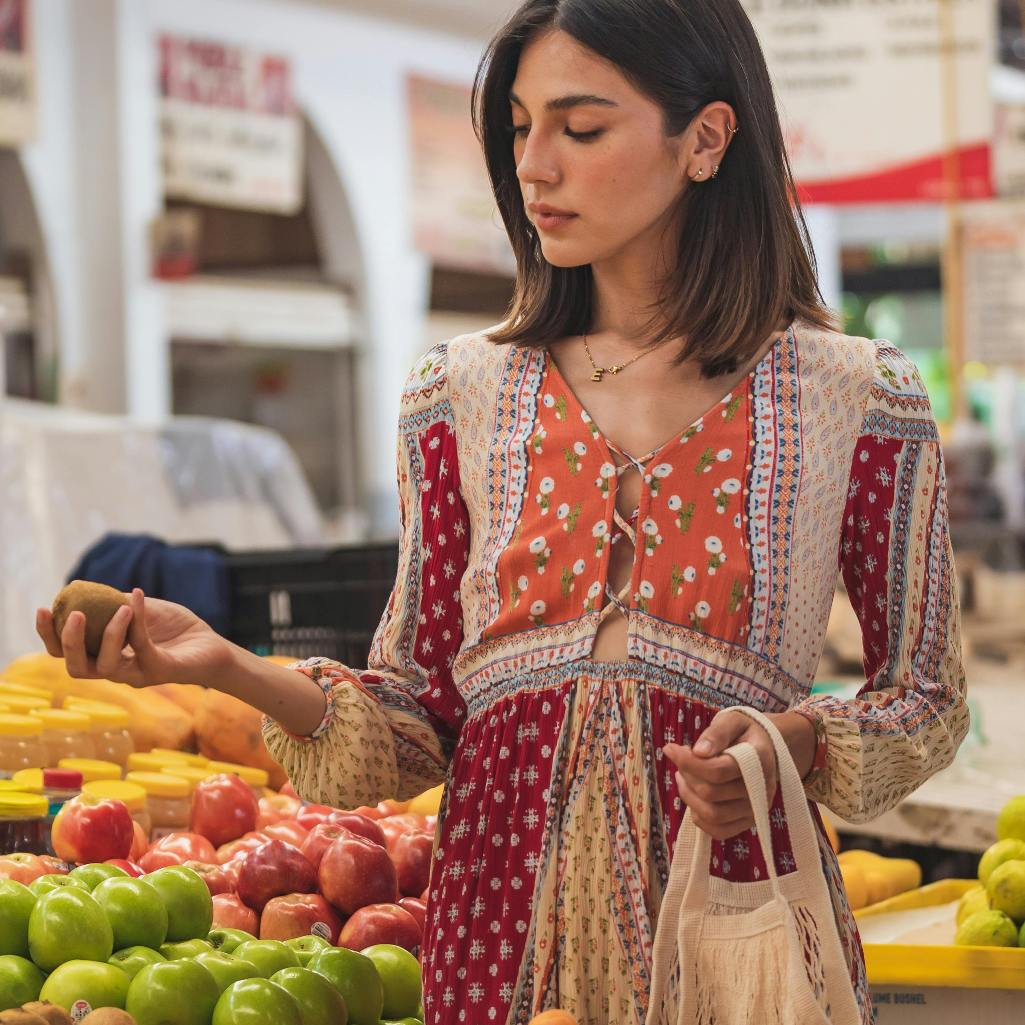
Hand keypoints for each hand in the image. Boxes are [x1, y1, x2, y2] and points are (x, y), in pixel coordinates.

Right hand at [36, 588, 232, 688]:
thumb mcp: (140, 611)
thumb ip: (113, 604)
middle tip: (74, 616)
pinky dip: (137, 618)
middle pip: (77, 667)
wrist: (212, 646)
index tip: (43, 609)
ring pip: (105, 664)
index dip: (49, 635)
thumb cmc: (176, 630)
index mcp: (106, 655)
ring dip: (108, 633)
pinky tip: (137, 596)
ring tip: (120, 608)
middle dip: (69, 642)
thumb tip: (80, 587)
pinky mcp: (159, 670)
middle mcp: (117, 670)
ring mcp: (137, 673)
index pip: (67, 653)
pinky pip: (141, 645)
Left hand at [662, 710, 815, 840]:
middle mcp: (761, 790)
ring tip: (683, 776)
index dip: (688, 762)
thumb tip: (699, 752)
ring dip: (688, 796)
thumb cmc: (745, 732)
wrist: (765, 748)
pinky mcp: (748, 821)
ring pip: (712, 815)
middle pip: (710, 793)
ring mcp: (755, 809)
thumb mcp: (732, 720)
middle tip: (681, 759)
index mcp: (759, 761)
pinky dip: (698, 816)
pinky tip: (693, 795)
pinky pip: (719, 831)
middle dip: (687, 775)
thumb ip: (717, 733)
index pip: (718, 771)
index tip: (669, 748)